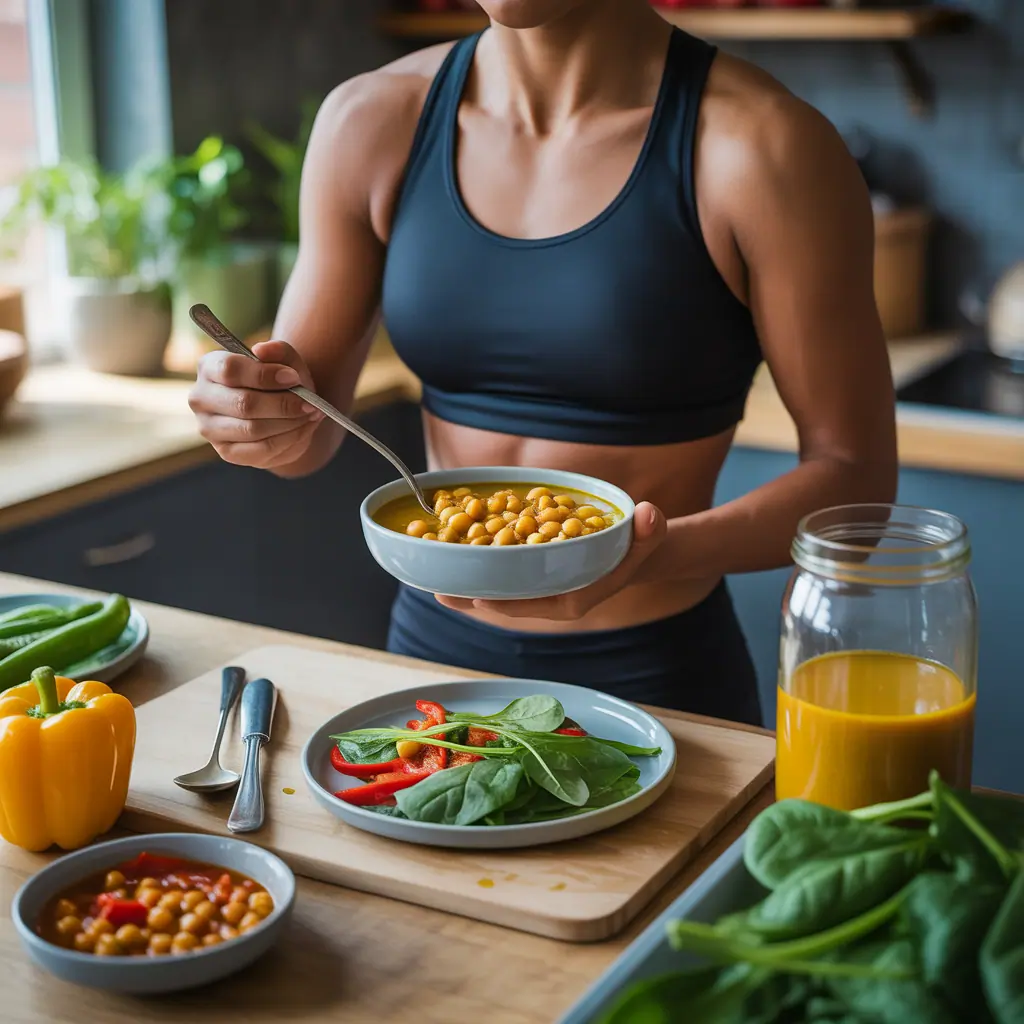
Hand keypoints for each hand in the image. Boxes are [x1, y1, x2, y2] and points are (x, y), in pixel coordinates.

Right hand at [188, 340, 324, 468]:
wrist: (282, 412)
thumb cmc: (280, 382)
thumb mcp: (285, 361)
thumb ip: (278, 350)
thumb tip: (263, 350)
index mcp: (210, 367)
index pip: (230, 370)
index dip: (265, 375)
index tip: (294, 378)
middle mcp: (201, 397)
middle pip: (244, 403)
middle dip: (283, 404)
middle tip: (310, 403)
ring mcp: (209, 428)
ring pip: (253, 429)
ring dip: (289, 423)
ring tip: (311, 414)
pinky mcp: (226, 452)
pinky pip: (261, 449)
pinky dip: (289, 439)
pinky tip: (303, 428)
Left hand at [436, 502, 667, 621]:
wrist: (634, 546)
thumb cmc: (639, 544)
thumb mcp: (648, 536)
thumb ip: (650, 529)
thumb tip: (650, 514)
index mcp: (573, 597)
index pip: (535, 604)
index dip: (507, 602)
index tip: (480, 597)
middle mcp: (550, 594)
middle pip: (506, 599)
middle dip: (473, 596)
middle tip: (439, 590)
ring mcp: (538, 582)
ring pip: (497, 586)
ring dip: (467, 582)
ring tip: (431, 576)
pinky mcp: (530, 569)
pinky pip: (499, 570)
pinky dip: (477, 563)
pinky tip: (450, 553)